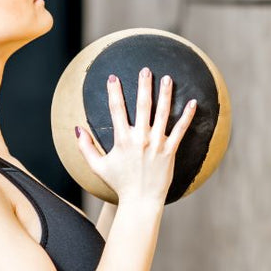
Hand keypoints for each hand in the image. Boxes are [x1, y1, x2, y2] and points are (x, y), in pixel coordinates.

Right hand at [76, 67, 196, 205]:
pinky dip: (187, 116)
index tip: (113, 77)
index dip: (114, 92)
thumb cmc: (119, 183)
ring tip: (168, 78)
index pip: (116, 110)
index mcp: (122, 140)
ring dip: (165, 94)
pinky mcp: (170, 150)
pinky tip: (192, 102)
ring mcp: (157, 144)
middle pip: (143, 106)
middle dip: (144, 86)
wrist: (141, 201)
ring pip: (163, 113)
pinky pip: (181, 130)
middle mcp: (140, 138)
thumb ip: (85, 147)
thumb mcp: (98, 166)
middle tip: (146, 70)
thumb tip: (77, 128)